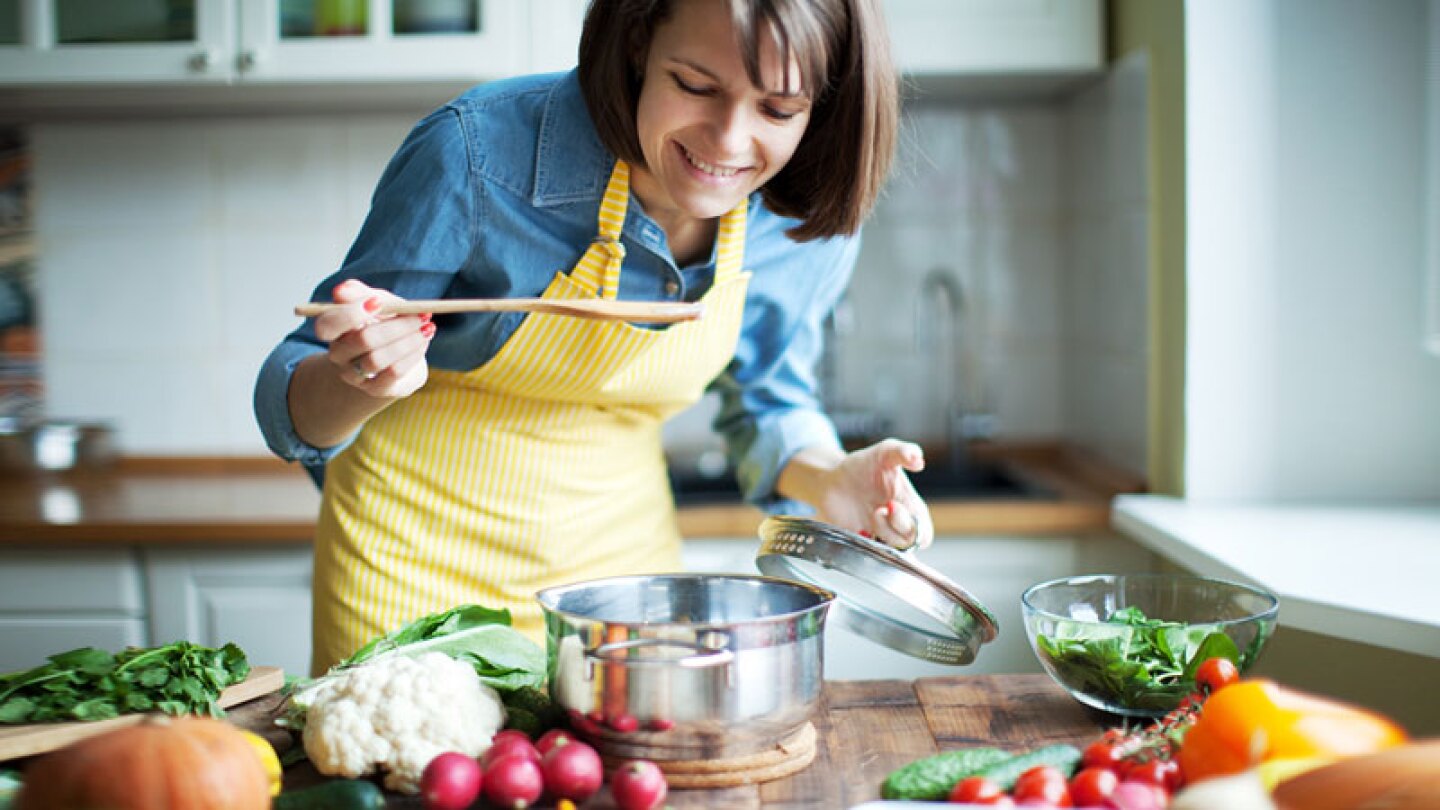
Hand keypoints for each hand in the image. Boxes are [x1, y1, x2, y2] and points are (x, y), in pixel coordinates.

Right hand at [314, 279, 433, 397]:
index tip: (378, 302)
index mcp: (334, 329)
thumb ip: (361, 293)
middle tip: (421, 315)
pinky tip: (421, 343)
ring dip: (408, 341)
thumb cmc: (384, 322)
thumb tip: (340, 291)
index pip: (326, 325)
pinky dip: (412, 355)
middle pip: (362, 340)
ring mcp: (355, 374)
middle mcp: (339, 354)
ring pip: (378, 359)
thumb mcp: (377, 300)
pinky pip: (393, 372)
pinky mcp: (375, 388)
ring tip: (427, 328)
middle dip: (396, 326)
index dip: (350, 314)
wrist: (399, 353)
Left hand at [812, 438, 933, 550]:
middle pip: (910, 543)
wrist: (832, 479)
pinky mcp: (861, 543)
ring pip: (891, 550)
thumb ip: (902, 451)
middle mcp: (897, 525)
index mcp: (910, 508)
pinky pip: (868, 555)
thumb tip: (918, 460)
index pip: (923, 531)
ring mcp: (879, 536)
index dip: (913, 524)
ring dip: (881, 534)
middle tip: (879, 510)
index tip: (892, 504)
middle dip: (896, 528)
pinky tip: (859, 529)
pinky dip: (865, 544)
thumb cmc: (863, 466)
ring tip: (870, 514)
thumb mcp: (884, 452)